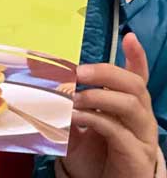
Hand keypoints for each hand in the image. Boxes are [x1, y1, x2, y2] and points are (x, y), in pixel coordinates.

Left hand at [59, 32, 159, 177]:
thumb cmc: (93, 154)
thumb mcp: (78, 124)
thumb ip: (70, 103)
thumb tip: (49, 82)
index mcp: (128, 104)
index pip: (138, 76)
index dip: (137, 56)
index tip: (129, 37)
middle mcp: (141, 116)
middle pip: (134, 84)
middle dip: (106, 72)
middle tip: (79, 71)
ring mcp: (142, 135)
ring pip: (131, 104)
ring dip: (98, 96)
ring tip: (73, 99)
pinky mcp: (137, 153)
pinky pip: (118, 129)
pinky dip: (94, 118)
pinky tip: (75, 117)